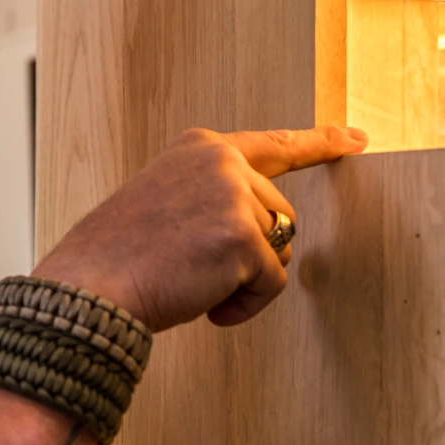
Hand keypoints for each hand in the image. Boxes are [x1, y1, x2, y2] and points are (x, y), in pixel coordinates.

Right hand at [33, 126, 365, 331]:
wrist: (88, 288)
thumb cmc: (119, 259)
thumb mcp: (166, 203)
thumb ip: (214, 200)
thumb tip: (271, 235)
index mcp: (201, 147)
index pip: (274, 145)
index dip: (321, 143)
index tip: (356, 139)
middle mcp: (221, 160)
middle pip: (281, 217)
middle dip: (253, 254)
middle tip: (198, 270)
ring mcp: (233, 194)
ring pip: (279, 252)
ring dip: (246, 280)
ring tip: (192, 282)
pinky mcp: (243, 237)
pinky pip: (272, 284)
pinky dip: (245, 306)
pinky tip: (205, 304)